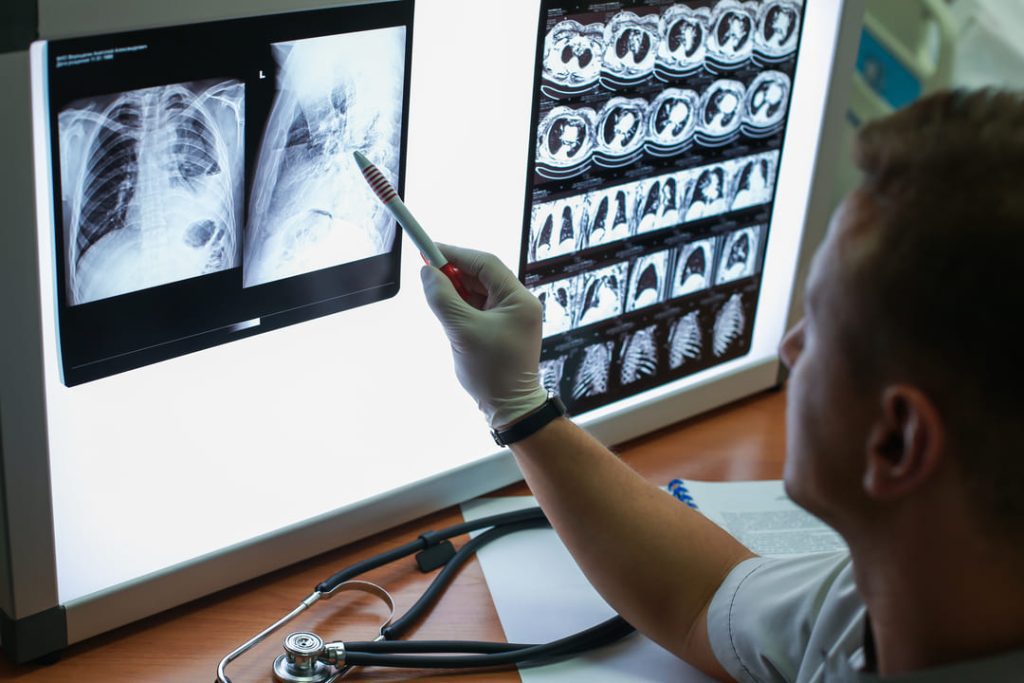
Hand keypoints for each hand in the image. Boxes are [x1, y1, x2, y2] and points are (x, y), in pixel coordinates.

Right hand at [420, 244, 547, 428]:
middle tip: (427, 274)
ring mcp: (512, 316)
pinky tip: (450, 320)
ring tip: (440, 307)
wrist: (510, 408)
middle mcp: (519, 303)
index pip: (485, 263)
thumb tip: (427, 273)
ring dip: (456, 294)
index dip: (455, 254)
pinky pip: (478, 308)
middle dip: (453, 274)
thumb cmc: (492, 372)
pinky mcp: (502, 328)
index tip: (428, 249)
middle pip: (482, 275)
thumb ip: (443, 298)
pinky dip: (461, 308)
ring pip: (478, 292)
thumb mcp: (461, 331)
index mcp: (519, 299)